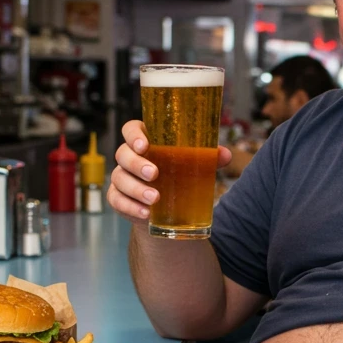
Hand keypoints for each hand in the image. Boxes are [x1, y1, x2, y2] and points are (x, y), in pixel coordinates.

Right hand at [107, 119, 231, 221]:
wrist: (169, 208)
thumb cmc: (180, 176)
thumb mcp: (194, 165)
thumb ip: (208, 158)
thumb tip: (225, 155)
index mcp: (145, 141)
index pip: (130, 129)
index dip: (133, 135)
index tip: (144, 145)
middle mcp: (129, 157)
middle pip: (123, 154)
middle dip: (137, 164)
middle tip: (155, 174)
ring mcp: (122, 178)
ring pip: (120, 179)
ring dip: (136, 189)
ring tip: (155, 198)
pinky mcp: (119, 198)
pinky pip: (117, 201)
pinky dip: (131, 207)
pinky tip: (145, 213)